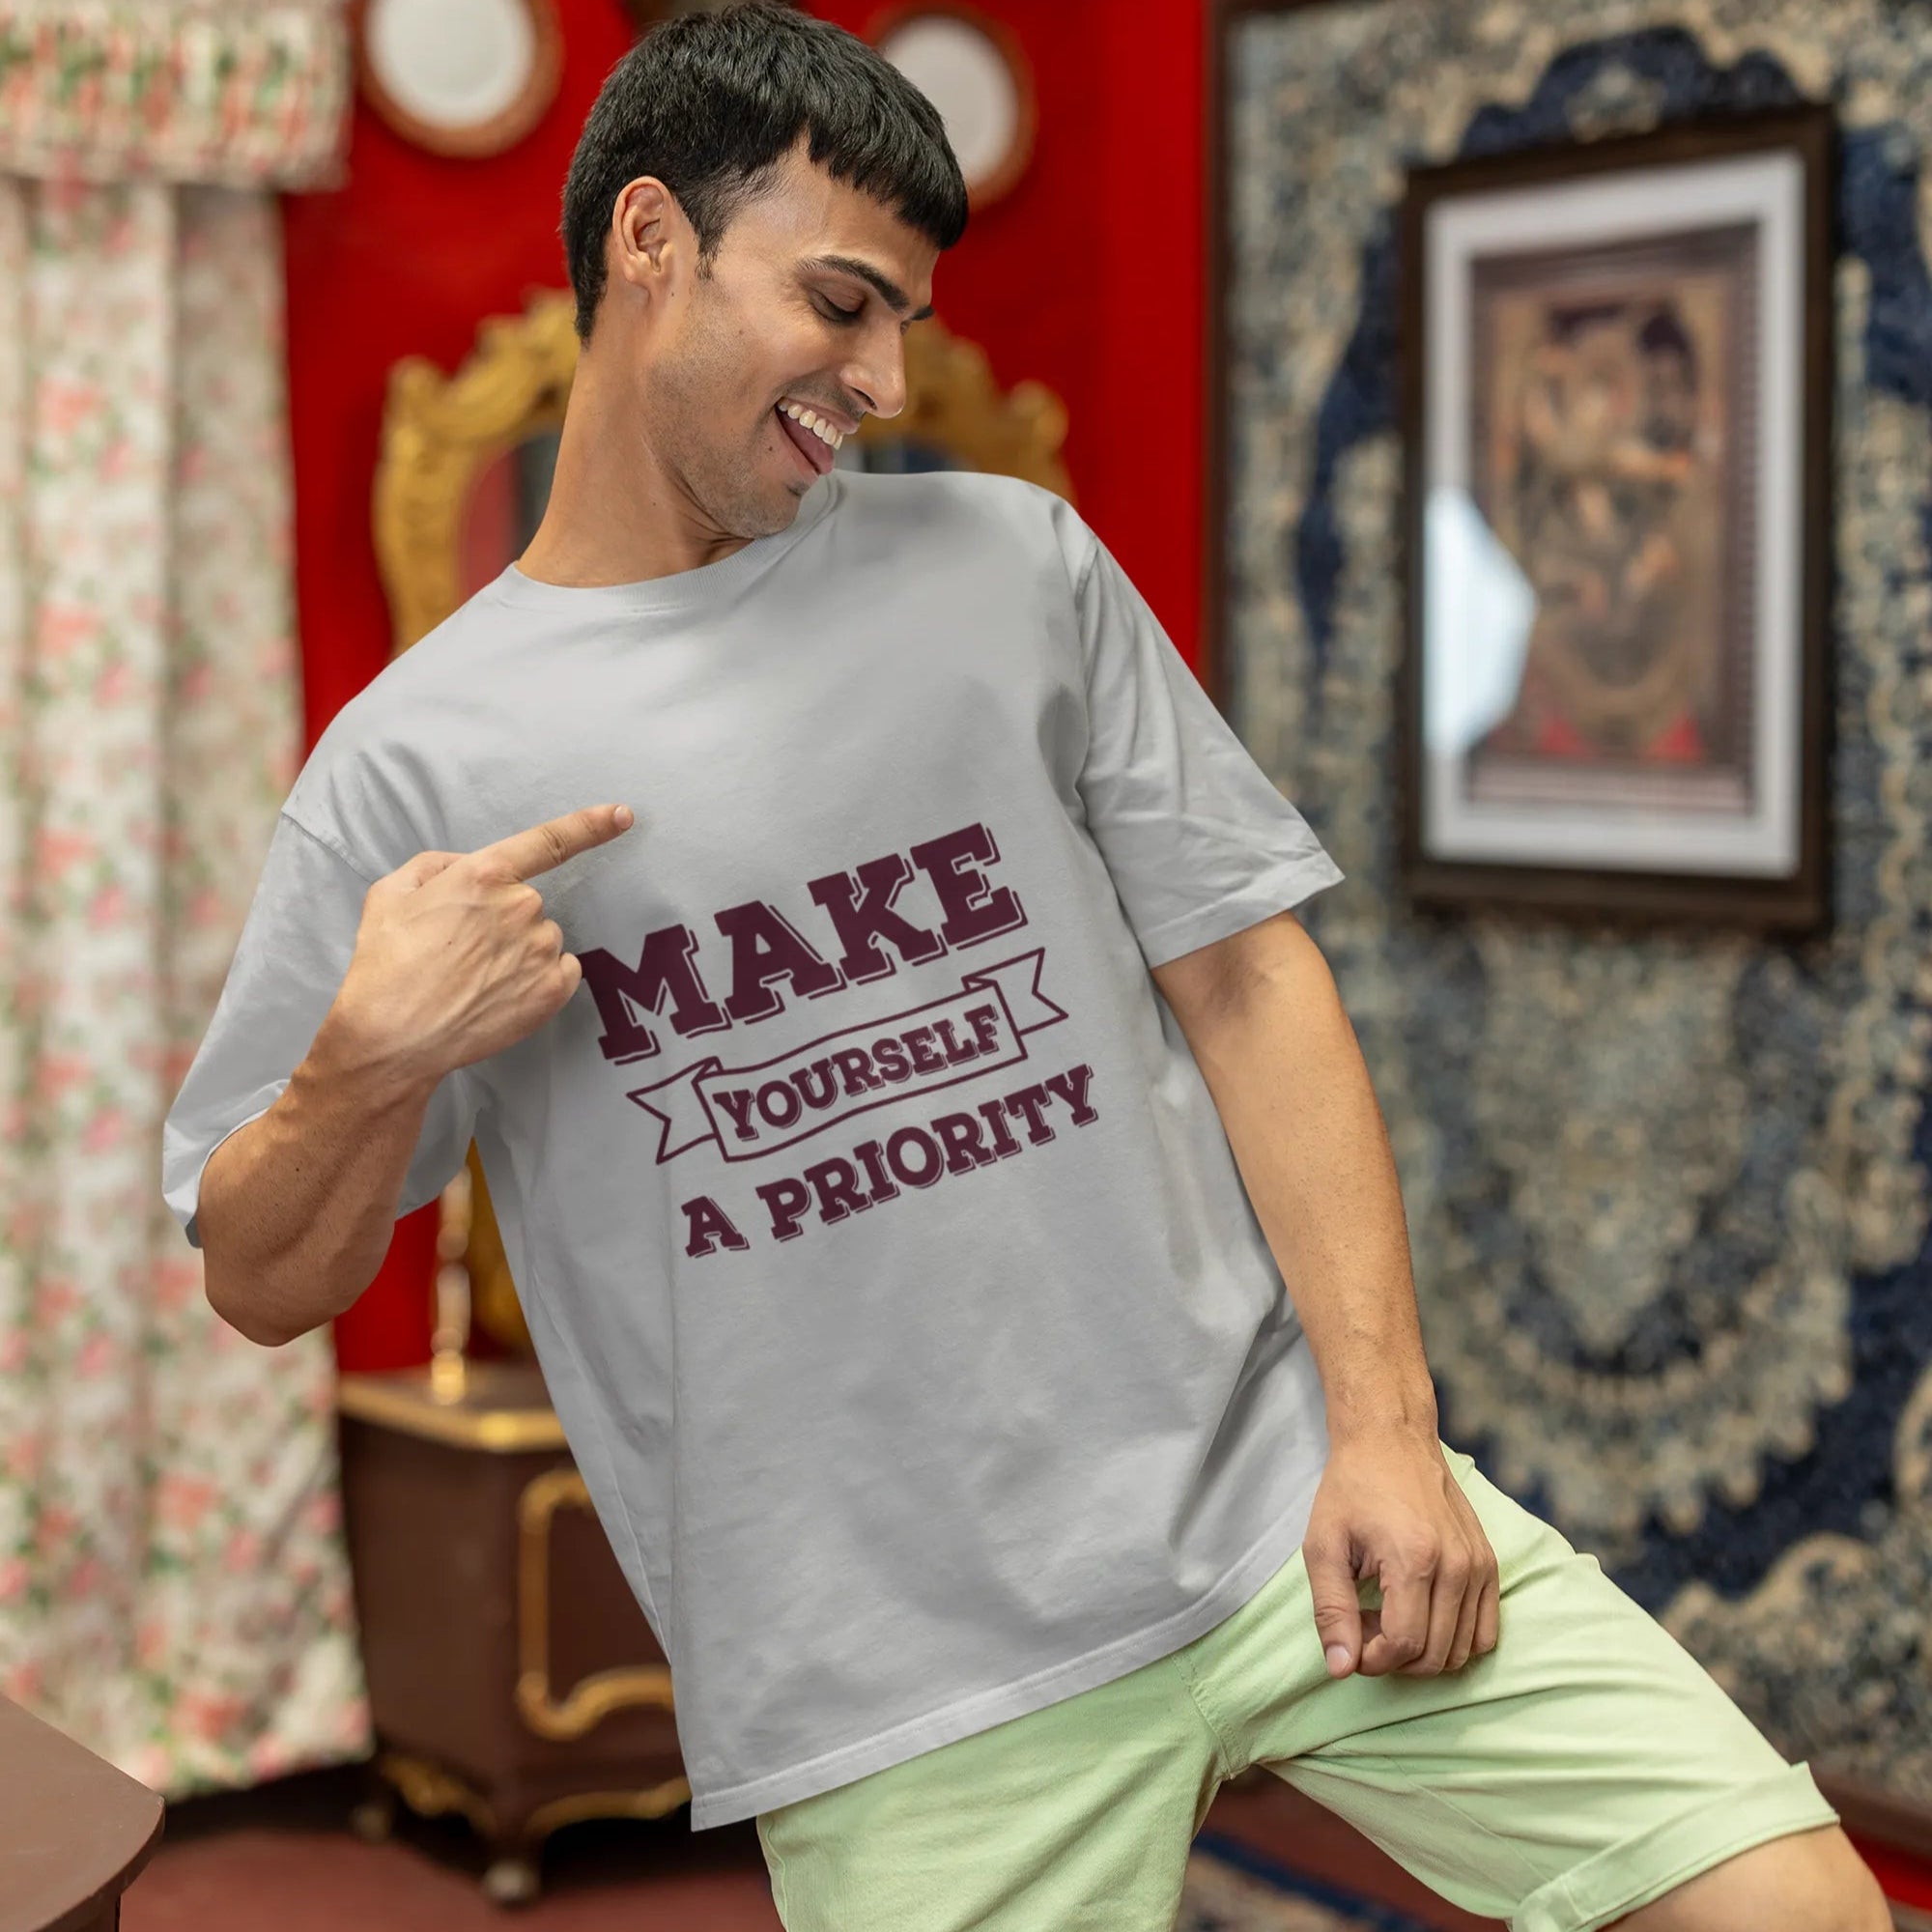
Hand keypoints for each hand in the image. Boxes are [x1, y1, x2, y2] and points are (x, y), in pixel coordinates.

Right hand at [331, 803, 634, 1086]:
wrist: (392, 1036)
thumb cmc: (385, 964)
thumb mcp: (391, 892)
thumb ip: (435, 866)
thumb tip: (465, 865)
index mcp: (485, 875)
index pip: (549, 841)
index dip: (591, 824)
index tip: (623, 815)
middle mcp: (522, 906)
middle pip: (529, 904)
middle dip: (502, 921)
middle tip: (460, 951)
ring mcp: (541, 949)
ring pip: (543, 940)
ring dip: (519, 953)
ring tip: (474, 979)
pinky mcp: (553, 990)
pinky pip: (562, 972)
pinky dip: (539, 980)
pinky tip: (501, 994)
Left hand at [1302, 1432, 1498, 1679]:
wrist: (1391, 1440)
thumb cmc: (1352, 1490)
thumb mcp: (1323, 1545)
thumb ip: (1331, 1609)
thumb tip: (1340, 1669)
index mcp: (1414, 1559)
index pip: (1404, 1645)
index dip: (1371, 1660)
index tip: (1350, 1642)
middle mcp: (1457, 1566)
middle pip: (1434, 1655)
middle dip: (1393, 1658)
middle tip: (1363, 1625)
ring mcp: (1479, 1566)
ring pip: (1462, 1652)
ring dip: (1422, 1653)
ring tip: (1388, 1616)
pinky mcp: (1490, 1565)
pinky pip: (1485, 1633)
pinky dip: (1453, 1640)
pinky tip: (1420, 1615)